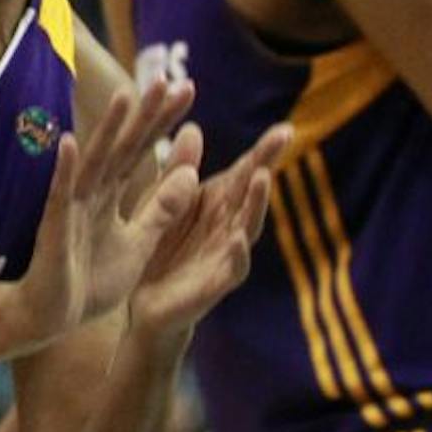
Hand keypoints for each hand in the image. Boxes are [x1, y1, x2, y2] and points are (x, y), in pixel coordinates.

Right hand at [19, 78, 199, 340]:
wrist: (53, 317)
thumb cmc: (89, 281)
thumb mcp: (139, 243)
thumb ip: (162, 211)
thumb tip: (192, 176)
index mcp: (112, 196)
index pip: (142, 151)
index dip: (162, 122)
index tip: (186, 89)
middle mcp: (92, 194)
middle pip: (123, 148)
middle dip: (145, 116)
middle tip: (168, 80)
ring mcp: (72, 209)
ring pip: (94, 164)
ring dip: (107, 131)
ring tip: (124, 97)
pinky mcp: (55, 230)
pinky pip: (60, 197)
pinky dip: (65, 171)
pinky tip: (70, 144)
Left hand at [127, 123, 290, 337]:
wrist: (145, 305)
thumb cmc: (160, 248)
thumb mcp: (163, 203)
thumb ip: (178, 170)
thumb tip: (193, 126)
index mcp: (217, 204)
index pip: (243, 172)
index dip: (263, 151)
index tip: (285, 127)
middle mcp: (230, 226)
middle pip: (251, 192)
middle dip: (266, 165)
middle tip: (285, 137)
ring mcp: (226, 255)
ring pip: (247, 226)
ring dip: (256, 203)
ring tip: (262, 178)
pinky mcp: (214, 284)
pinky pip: (230, 268)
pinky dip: (236, 254)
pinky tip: (239, 239)